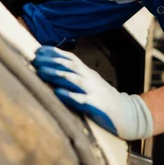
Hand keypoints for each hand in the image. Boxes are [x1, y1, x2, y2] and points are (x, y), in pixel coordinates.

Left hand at [32, 46, 153, 140]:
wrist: (128, 114)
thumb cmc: (104, 99)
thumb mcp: (90, 84)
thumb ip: (75, 77)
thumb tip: (54, 70)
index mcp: (87, 73)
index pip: (69, 58)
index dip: (54, 53)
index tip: (38, 50)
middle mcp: (90, 79)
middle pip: (69, 66)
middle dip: (51, 61)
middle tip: (34, 59)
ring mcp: (93, 91)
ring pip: (73, 79)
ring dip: (56, 74)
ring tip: (41, 71)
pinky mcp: (96, 106)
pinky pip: (81, 99)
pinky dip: (69, 95)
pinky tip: (58, 92)